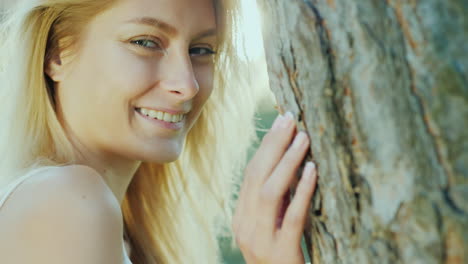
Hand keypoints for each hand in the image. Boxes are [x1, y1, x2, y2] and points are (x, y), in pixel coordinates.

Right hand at [232, 112, 317, 263]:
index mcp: (242, 218)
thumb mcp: (269, 226)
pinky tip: (312, 170)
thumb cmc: (279, 257)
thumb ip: (273, 202)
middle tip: (289, 119)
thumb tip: (286, 164)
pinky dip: (301, 191)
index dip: (266, 147)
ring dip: (287, 161)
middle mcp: (245, 226)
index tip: (280, 123)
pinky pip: (291, 217)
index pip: (250, 175)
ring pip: (270, 192)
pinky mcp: (281, 253)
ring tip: (303, 137)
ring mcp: (260, 240)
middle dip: (273, 145)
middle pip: (256, 176)